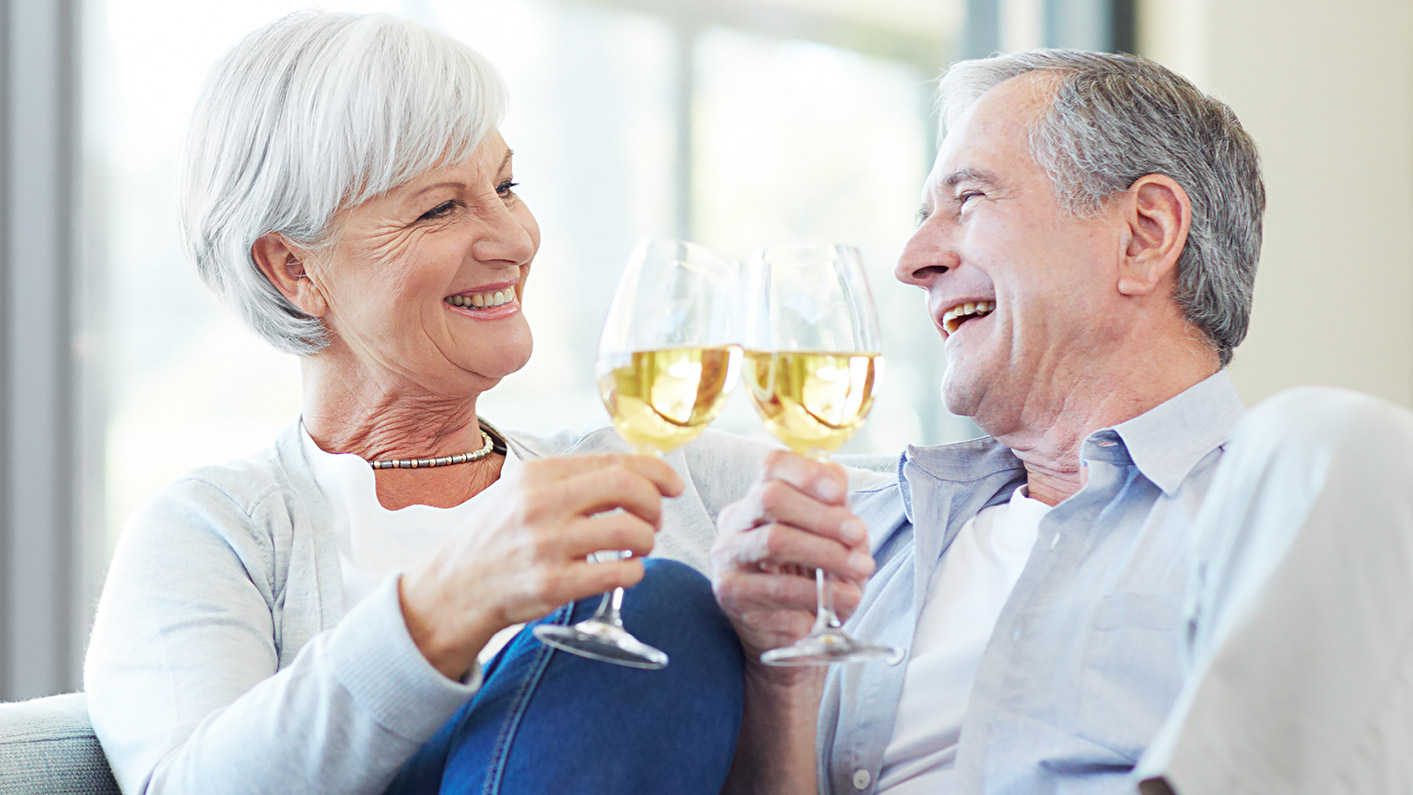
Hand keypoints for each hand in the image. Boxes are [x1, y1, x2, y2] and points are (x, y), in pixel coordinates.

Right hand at [401, 453, 682, 678]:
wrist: (454, 588)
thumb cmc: (499, 538)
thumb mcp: (524, 492)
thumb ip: (572, 480)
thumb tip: (637, 471)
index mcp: (539, 474)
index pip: (616, 462)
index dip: (657, 472)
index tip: (673, 486)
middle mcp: (541, 504)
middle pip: (628, 489)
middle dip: (655, 505)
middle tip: (653, 521)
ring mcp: (546, 545)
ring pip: (629, 531)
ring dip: (647, 540)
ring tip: (638, 548)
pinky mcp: (552, 585)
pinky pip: (618, 573)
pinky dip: (634, 572)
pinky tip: (625, 572)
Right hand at [710, 450, 874, 665]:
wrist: (792, 633)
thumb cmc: (810, 579)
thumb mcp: (830, 538)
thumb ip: (833, 508)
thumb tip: (837, 478)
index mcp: (758, 498)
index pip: (773, 465)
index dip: (807, 473)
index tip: (839, 492)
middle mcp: (736, 521)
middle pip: (770, 497)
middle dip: (823, 516)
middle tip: (857, 535)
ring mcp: (729, 556)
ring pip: (775, 540)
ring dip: (826, 552)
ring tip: (859, 568)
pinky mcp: (732, 593)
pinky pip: (778, 587)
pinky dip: (819, 592)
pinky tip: (847, 598)